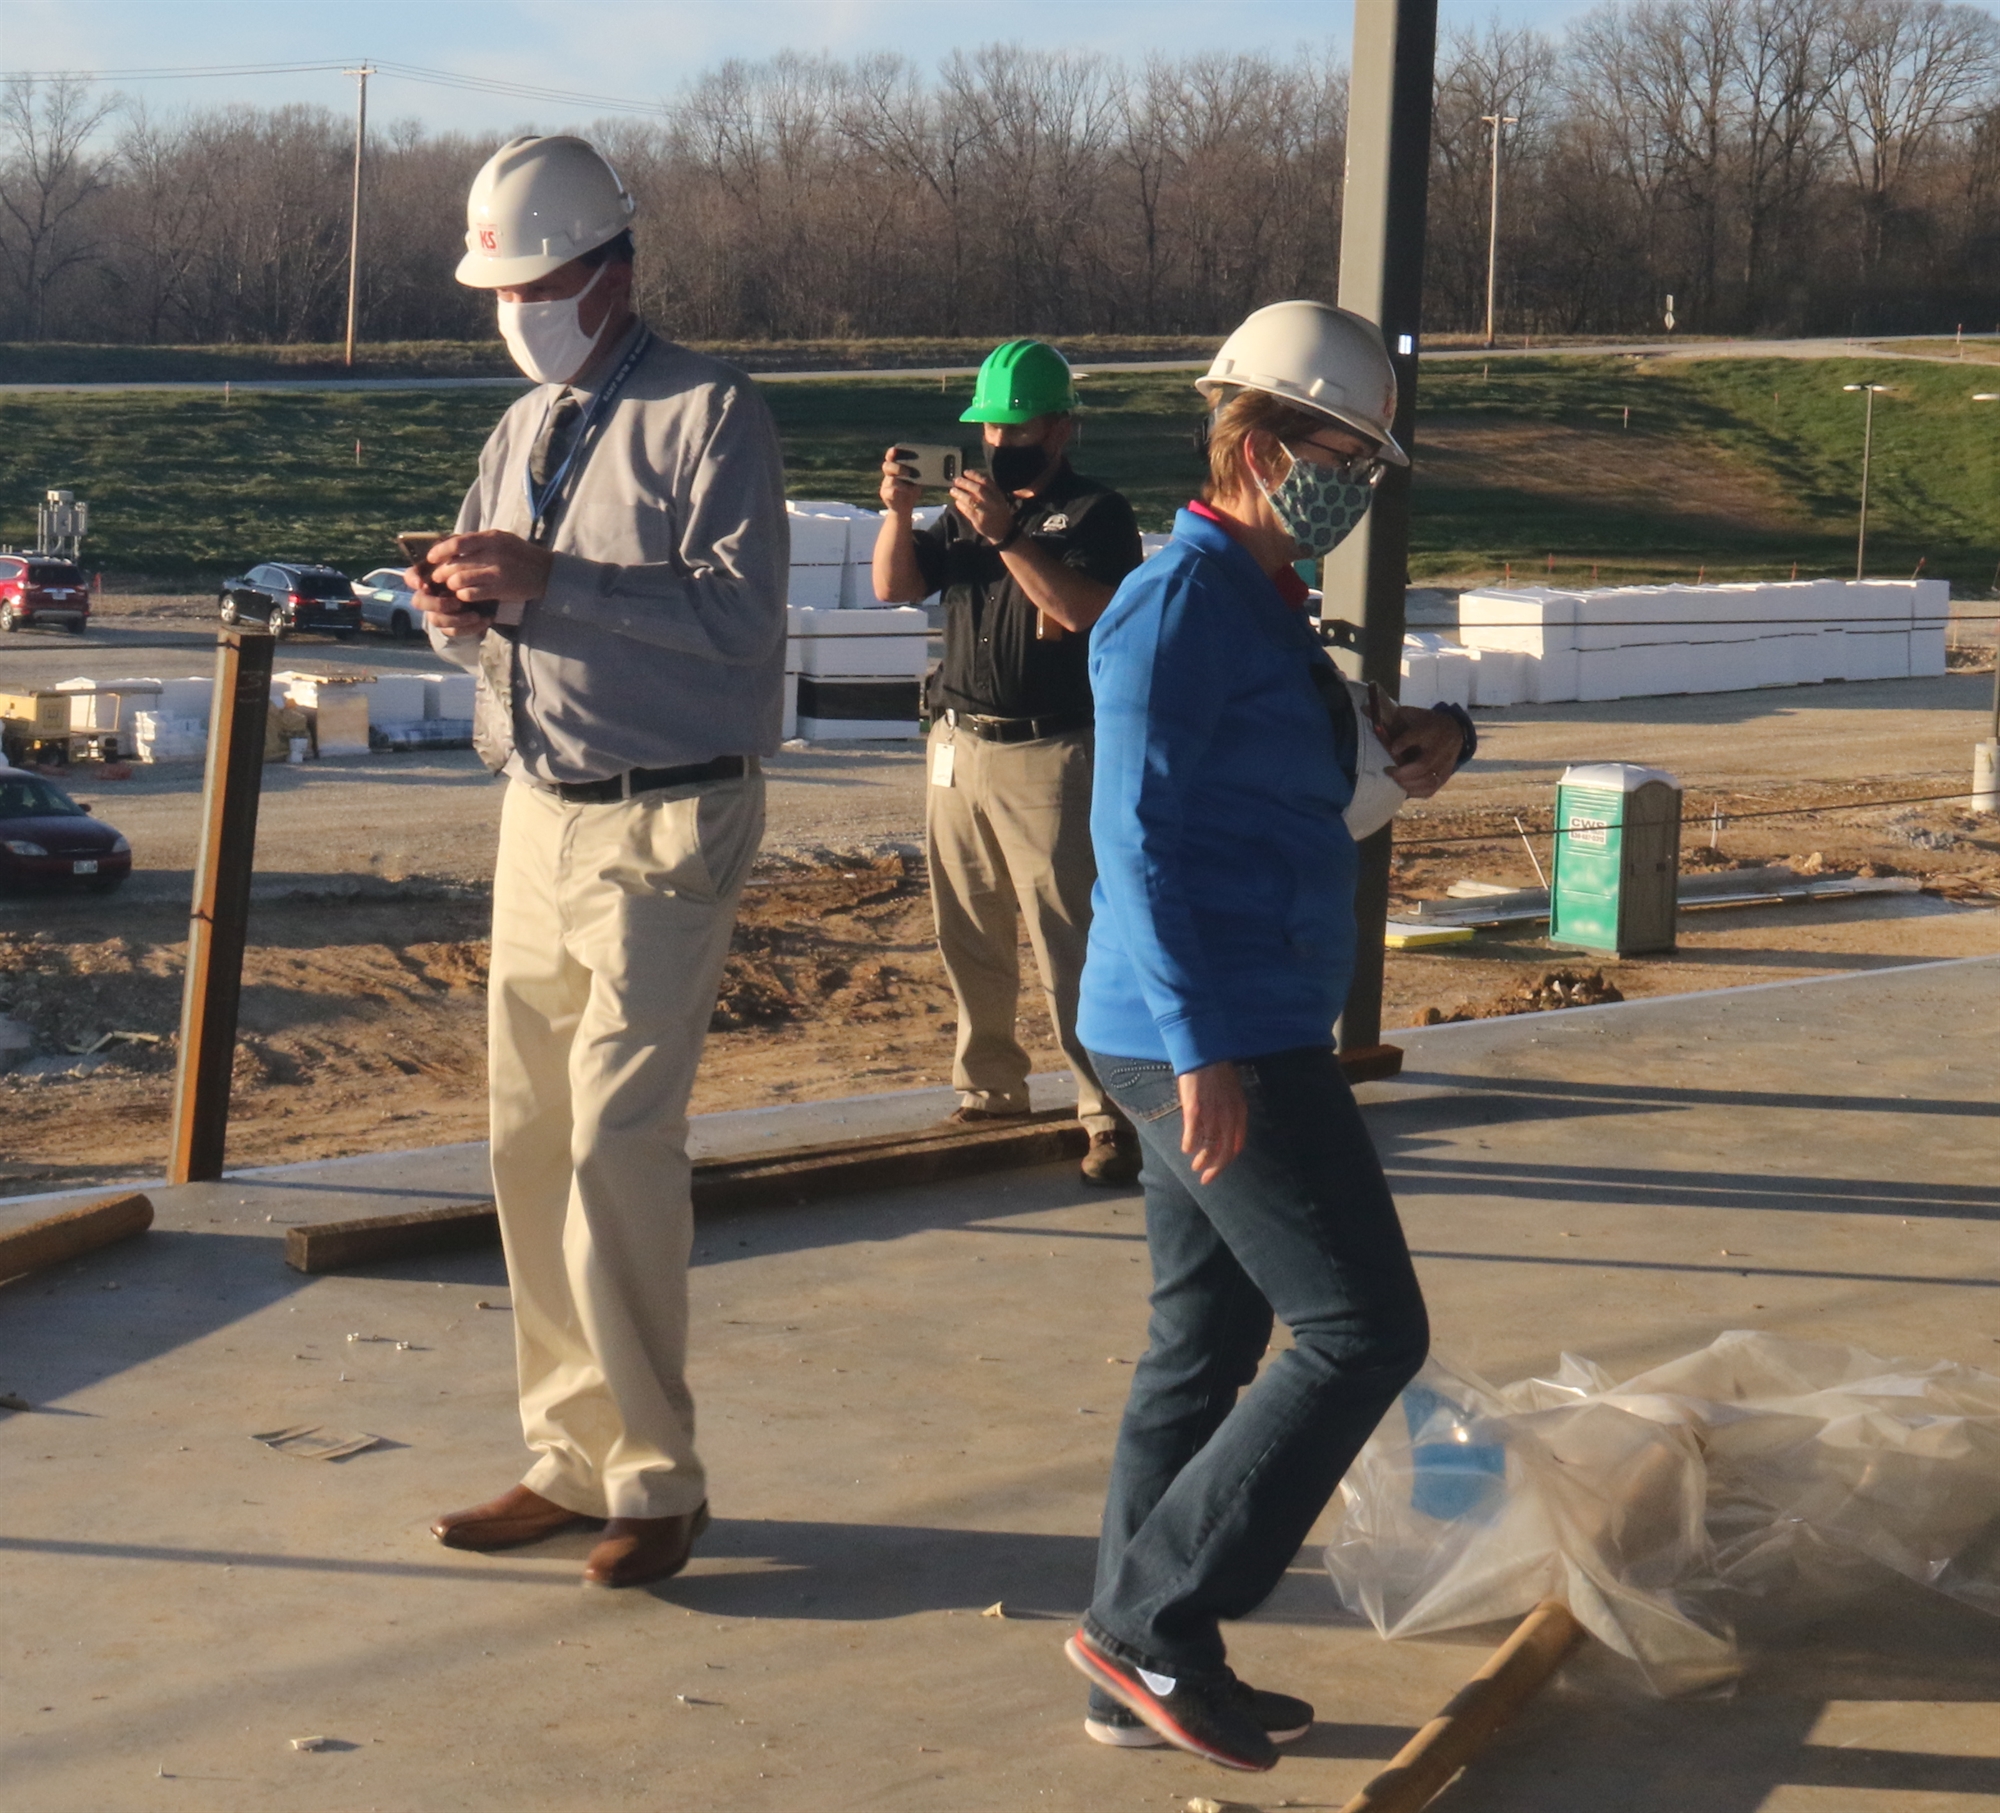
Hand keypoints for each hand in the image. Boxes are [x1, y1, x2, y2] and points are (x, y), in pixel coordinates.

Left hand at [427, 530, 551, 620]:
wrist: (546, 572)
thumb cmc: (520, 554)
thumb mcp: (501, 539)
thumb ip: (478, 540)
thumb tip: (450, 543)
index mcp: (491, 538)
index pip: (457, 543)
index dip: (439, 551)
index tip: (431, 558)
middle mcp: (493, 553)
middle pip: (455, 563)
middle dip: (441, 573)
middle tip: (438, 578)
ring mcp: (497, 571)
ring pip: (460, 579)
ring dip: (452, 585)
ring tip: (452, 588)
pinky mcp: (501, 588)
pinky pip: (472, 593)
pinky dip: (464, 596)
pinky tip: (465, 596)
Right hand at [878, 447, 921, 515]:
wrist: (905, 506)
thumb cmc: (912, 488)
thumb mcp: (918, 479)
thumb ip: (923, 471)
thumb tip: (938, 466)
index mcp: (896, 466)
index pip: (891, 456)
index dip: (892, 452)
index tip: (895, 450)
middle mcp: (889, 474)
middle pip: (887, 466)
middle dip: (897, 468)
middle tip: (908, 472)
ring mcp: (886, 484)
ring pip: (890, 480)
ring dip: (900, 483)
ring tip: (909, 488)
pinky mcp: (886, 495)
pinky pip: (890, 492)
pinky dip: (897, 492)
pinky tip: (903, 493)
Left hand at [948, 470, 1016, 544]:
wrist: (1004, 530)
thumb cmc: (998, 511)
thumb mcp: (997, 498)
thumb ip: (987, 490)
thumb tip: (969, 481)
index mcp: (998, 494)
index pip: (986, 481)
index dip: (974, 475)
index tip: (965, 472)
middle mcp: (993, 502)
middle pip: (978, 489)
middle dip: (966, 483)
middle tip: (956, 480)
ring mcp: (986, 512)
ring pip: (971, 500)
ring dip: (960, 494)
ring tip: (952, 490)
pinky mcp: (979, 521)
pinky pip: (968, 511)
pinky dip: (961, 505)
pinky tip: (957, 502)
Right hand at [1178, 1062, 1247, 1184]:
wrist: (1204, 1052)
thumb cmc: (1216, 1069)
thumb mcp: (1231, 1091)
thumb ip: (1229, 1110)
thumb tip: (1221, 1127)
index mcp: (1239, 1112)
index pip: (1236, 1144)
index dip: (1227, 1160)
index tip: (1217, 1168)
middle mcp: (1228, 1116)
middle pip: (1224, 1152)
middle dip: (1215, 1168)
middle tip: (1205, 1178)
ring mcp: (1212, 1114)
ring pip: (1209, 1147)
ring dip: (1201, 1160)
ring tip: (1194, 1166)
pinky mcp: (1195, 1110)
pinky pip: (1192, 1135)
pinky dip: (1189, 1145)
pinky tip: (1185, 1149)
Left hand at [1373, 702, 1463, 798]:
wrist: (1453, 730)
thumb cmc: (1424, 722)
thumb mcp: (1410, 714)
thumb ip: (1389, 714)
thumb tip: (1364, 709)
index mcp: (1431, 728)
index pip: (1419, 735)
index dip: (1405, 742)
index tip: (1393, 749)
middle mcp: (1440, 747)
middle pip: (1424, 764)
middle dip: (1403, 772)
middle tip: (1388, 770)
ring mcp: (1445, 764)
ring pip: (1428, 780)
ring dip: (1407, 783)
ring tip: (1394, 778)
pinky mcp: (1445, 776)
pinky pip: (1431, 789)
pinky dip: (1416, 791)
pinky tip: (1404, 787)